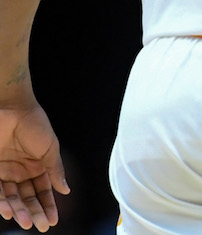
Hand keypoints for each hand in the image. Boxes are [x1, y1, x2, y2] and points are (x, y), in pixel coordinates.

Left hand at [0, 95, 68, 231]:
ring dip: (18, 211)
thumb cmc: (35, 124)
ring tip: (23, 221)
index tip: (52, 220)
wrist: (13, 109)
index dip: (48, 206)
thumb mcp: (50, 148)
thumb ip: (55, 170)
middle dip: (33, 212)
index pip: (43, 191)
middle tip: (39, 225)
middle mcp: (21, 172)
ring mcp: (6, 172)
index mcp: (38, 167)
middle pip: (27, 198)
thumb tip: (65, 190)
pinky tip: (8, 211)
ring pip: (11, 198)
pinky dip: (2, 202)